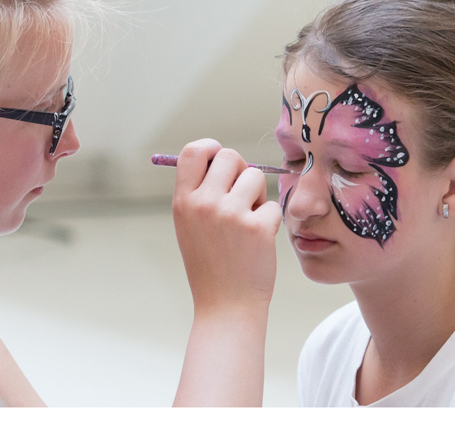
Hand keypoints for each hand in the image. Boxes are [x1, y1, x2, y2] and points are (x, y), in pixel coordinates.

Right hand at [171, 139, 281, 405]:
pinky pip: (271, 205)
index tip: (220, 158)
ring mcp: (232, 214)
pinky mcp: (258, 227)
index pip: (194, 150)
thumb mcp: (190, 227)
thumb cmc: (210, 265)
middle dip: (241, 170)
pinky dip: (269, 221)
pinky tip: (257, 242)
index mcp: (183, 202)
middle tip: (241, 194)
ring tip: (247, 221)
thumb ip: (200, 193)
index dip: (211, 148)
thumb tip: (220, 156)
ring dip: (257, 196)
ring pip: (256, 177)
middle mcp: (205, 203)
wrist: (226, 306)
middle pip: (230, 156)